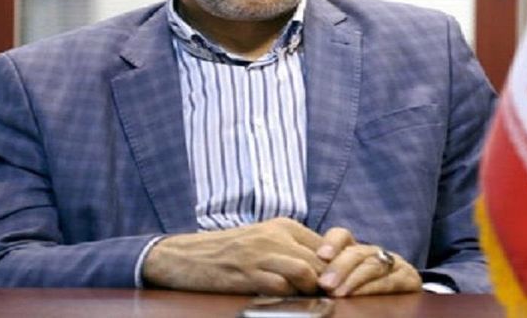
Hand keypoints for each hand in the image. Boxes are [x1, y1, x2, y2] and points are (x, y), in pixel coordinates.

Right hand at [143, 217, 326, 294]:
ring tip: (306, 298)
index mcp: (284, 225)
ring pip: (305, 272)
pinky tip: (284, 300)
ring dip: (310, 290)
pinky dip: (288, 298)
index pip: (328, 243)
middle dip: (328, 281)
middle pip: (321, 260)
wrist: (188, 256)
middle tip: (328, 296)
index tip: (338, 282)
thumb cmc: (231, 251)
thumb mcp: (266, 239)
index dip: (339, 266)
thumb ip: (295, 249)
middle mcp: (275, 236)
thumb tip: (328, 268)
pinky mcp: (247, 274)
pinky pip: (281, 288)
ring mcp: (261, 254)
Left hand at [316, 227, 421, 296]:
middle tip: (325, 284)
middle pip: (357, 253)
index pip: (341, 236)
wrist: (401, 303)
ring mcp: (393, 264)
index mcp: (355, 250)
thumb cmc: (361, 293)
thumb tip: (302, 277)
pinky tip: (361, 295)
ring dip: (354, 280)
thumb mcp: (341, 282)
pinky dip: (374, 288)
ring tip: (339, 293)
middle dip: (340, 268)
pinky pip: (390, 281)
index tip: (322, 256)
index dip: (332, 243)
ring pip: (372, 265)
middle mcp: (374, 252)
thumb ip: (326, 276)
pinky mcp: (409, 278)